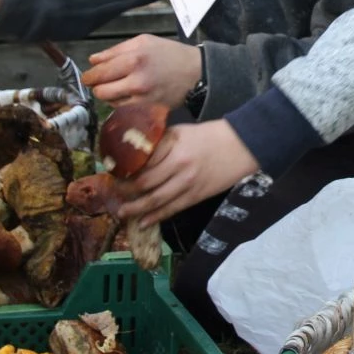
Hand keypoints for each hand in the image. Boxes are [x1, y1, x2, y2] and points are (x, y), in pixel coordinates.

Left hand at [81, 34, 201, 106]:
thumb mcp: (144, 42)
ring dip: (104, 93)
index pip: (101, 69)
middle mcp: (136, 77)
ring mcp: (140, 94)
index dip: (90, 74)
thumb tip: (93, 60)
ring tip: (109, 86)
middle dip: (94, 85)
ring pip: (108, 98)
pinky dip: (116, 100)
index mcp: (134, 57)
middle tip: (94, 82)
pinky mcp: (145, 105)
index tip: (88, 75)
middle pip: (100, 86)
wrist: (195, 73)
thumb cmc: (169, 53)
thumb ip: (116, 50)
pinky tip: (122, 93)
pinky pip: (120, 105)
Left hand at [115, 120, 256, 225]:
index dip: (124, 169)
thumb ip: (160, 143)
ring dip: (136, 208)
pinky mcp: (196, 196)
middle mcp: (178, 164)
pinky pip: (172, 209)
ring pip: (155, 200)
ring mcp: (187, 182)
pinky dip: (155, 217)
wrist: (240, 146)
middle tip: (114, 194)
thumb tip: (136, 155)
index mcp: (172, 145)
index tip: (113, 173)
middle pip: (144, 183)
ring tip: (122, 213)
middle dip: (125, 191)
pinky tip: (142, 222)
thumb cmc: (209, 136)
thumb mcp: (180, 131)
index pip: (142, 161)